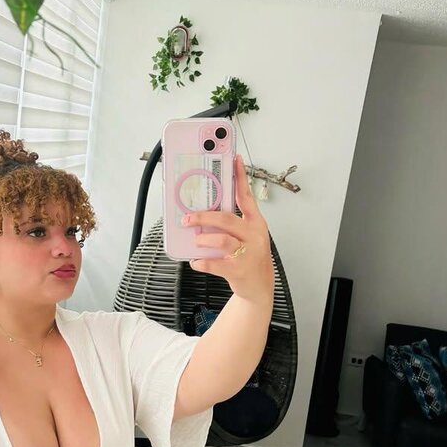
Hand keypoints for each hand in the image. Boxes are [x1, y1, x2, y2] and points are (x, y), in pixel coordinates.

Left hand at [184, 155, 274, 308]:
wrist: (259, 287)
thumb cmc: (249, 257)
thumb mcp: (246, 236)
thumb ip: (230, 223)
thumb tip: (202, 212)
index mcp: (255, 222)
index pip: (246, 195)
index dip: (240, 177)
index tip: (234, 159)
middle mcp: (254, 235)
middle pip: (226, 219)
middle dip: (203, 216)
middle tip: (187, 217)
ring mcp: (248, 253)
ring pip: (221, 240)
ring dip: (203, 239)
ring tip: (195, 240)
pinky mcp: (239, 270)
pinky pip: (215, 264)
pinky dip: (202, 263)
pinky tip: (196, 262)